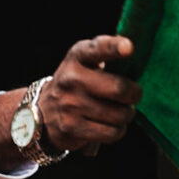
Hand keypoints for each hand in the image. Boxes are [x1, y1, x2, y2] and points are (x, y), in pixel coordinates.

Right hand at [38, 35, 140, 153]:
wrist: (43, 112)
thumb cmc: (77, 82)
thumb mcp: (85, 60)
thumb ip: (108, 51)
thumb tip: (131, 47)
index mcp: (78, 56)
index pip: (97, 49)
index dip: (114, 47)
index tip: (128, 47)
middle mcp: (71, 78)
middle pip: (119, 89)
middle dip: (134, 94)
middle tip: (131, 95)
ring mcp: (70, 104)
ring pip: (120, 114)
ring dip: (126, 115)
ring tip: (117, 111)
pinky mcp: (72, 128)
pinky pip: (112, 132)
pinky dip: (118, 130)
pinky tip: (110, 124)